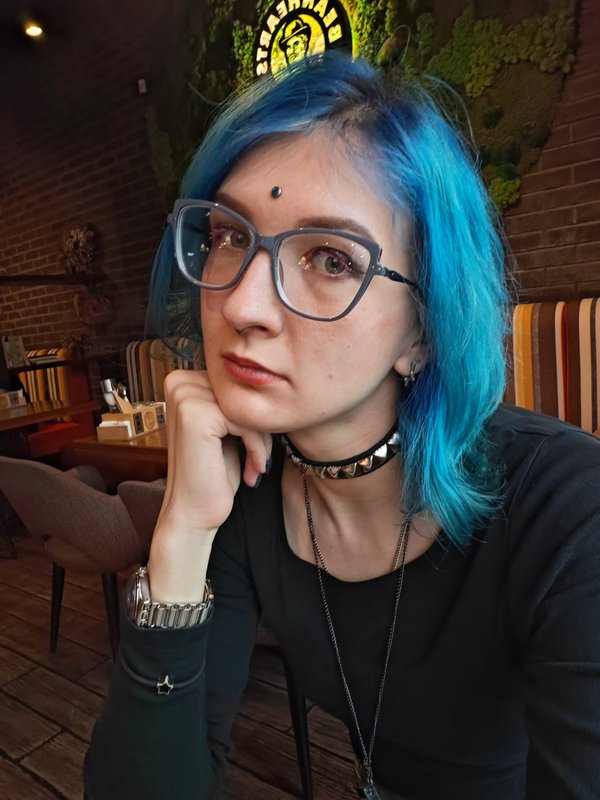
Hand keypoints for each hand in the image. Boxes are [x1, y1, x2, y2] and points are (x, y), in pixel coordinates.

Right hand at [147, 369, 270, 601]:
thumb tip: (271, 376)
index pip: (239, 386)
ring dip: (260, 440)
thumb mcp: (227, 428)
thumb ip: (236, 401)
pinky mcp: (196, 414)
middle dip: (259, 428)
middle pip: (244, 395)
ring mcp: (184, 396)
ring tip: (256, 466)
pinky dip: (257, 447)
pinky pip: (247, 421)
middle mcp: (178, 382)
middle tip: (258, 460)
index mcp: (182, 379)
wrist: (193, 514)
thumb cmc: (214, 472)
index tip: (255, 447)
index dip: (253, 417)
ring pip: (248, 408)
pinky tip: (253, 470)